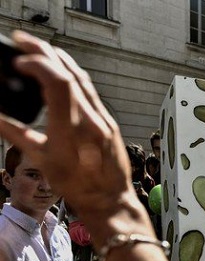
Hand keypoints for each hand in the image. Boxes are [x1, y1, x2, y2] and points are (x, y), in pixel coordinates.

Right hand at [0, 31, 145, 243]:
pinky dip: (73, 76)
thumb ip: (17, 134)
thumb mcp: (42, 160)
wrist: (110, 199)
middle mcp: (91, 119)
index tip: (20, 61)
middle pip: (70, 73)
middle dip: (45, 52)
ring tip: (40, 50)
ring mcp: (103, 119)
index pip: (59, 82)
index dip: (39, 64)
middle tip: (23, 40)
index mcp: (72, 128)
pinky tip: (63, 72)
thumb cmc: (77, 185)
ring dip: (61, 60)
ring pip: (83, 79)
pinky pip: (90, 91)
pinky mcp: (109, 122)